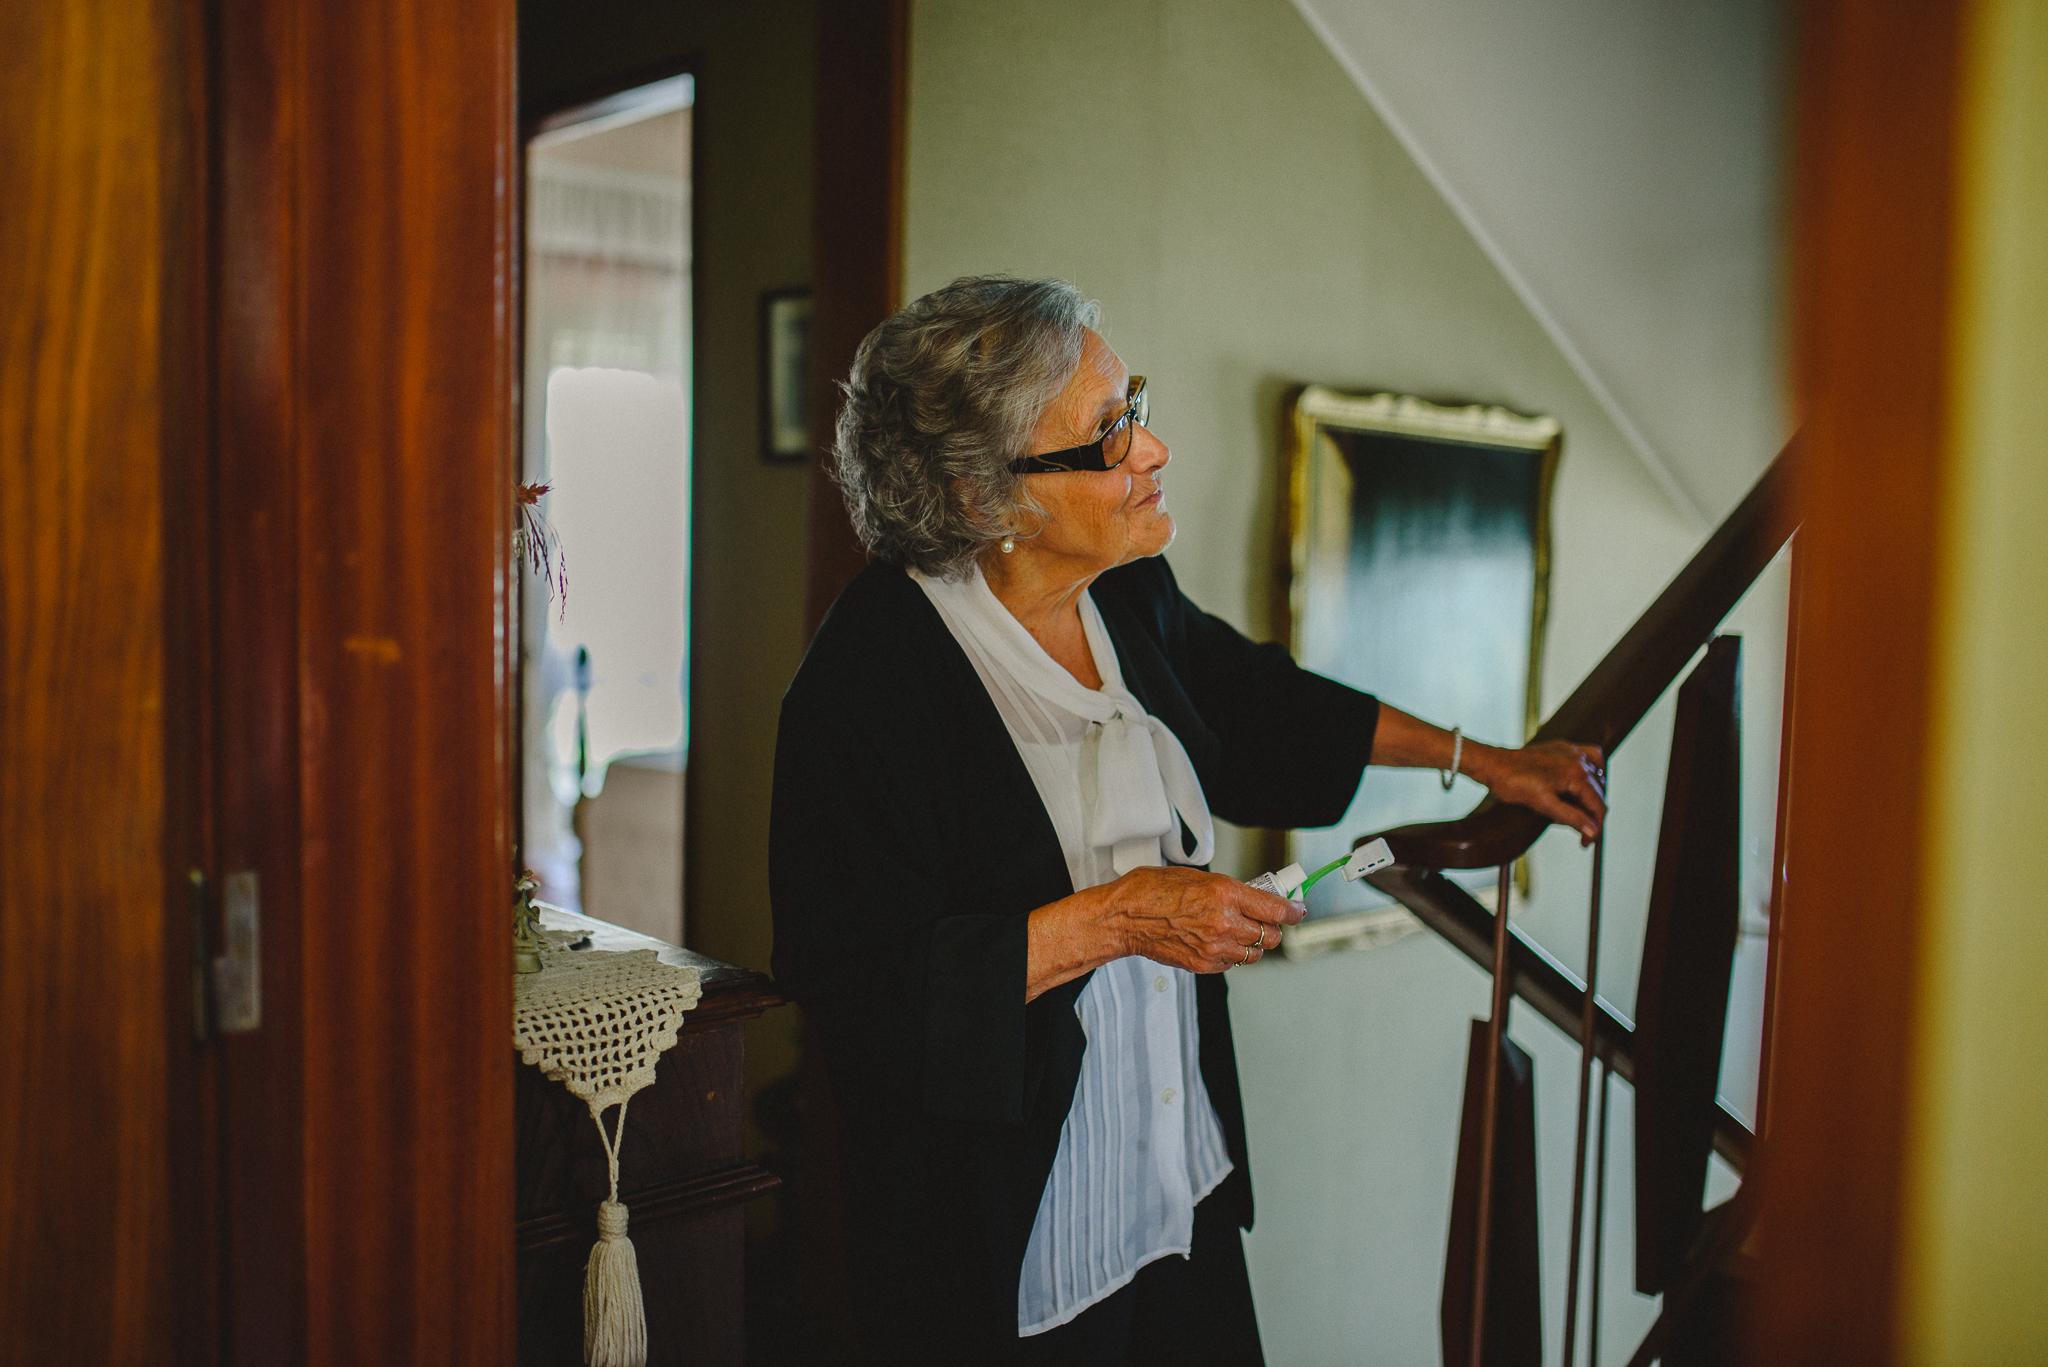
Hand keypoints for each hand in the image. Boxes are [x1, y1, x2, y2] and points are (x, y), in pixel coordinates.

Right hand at [1100, 865, 1303, 973]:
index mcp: (1225, 893)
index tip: (1298, 909)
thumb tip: (1254, 896)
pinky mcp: (1204, 964)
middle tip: (1263, 919)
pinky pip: (1232, 963)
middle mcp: (1225, 922)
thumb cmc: (1150, 891)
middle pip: (1270, 935)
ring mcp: (1215, 947)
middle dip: (1271, 927)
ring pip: (1254, 952)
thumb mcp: (1196, 876)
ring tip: (1235, 930)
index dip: (1293, 911)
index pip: (1276, 909)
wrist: (1123, 917)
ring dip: (1252, 943)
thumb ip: (1230, 889)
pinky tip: (1216, 941)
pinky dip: (1231, 954)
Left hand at [1469, 739, 1606, 844]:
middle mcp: (1578, 759)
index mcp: (1577, 773)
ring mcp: (1571, 751)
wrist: (1492, 765)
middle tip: (1578, 833)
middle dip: (1590, 815)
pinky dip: (1591, 772)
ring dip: (1591, 797)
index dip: (1595, 829)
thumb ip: (1572, 818)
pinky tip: (1583, 783)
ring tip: (1577, 813)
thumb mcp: (1544, 805)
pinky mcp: (1562, 748)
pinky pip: (1588, 758)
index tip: (1586, 842)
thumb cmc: (1512, 782)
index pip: (1598, 806)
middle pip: (1598, 794)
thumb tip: (1593, 831)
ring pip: (1596, 777)